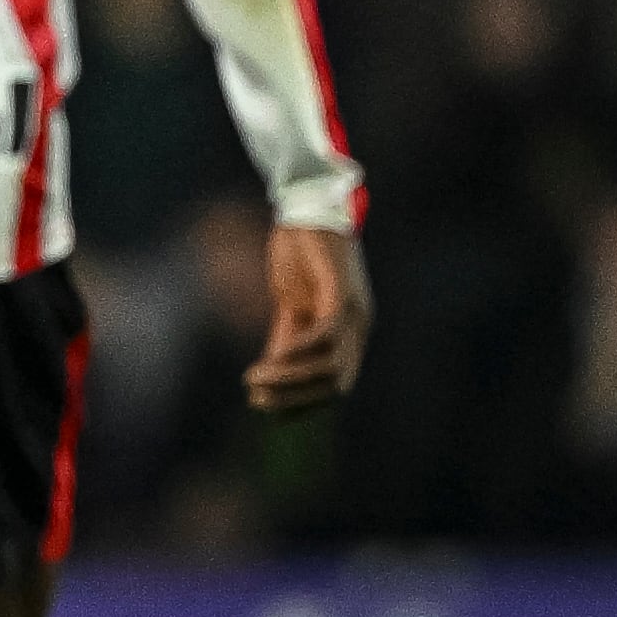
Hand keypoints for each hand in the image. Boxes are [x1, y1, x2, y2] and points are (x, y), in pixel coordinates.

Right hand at [245, 224, 372, 411]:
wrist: (307, 205)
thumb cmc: (300, 252)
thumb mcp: (291, 302)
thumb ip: (287, 335)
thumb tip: (273, 370)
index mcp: (351, 331)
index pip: (335, 383)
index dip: (304, 403)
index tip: (268, 411)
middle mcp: (360, 325)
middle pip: (337, 382)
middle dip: (296, 398)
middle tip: (257, 400)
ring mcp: (355, 310)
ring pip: (332, 363)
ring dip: (292, 377)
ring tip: (256, 379)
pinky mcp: (342, 291)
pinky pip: (326, 334)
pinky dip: (300, 350)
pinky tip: (275, 356)